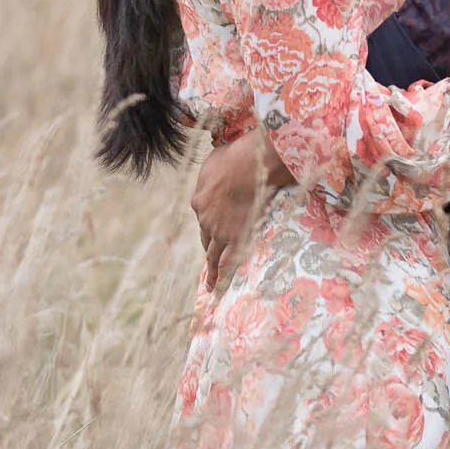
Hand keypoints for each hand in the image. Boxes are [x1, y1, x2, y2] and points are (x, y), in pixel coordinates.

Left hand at [190, 130, 295, 291]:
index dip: (211, 222)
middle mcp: (205, 219)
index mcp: (199, 200)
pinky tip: (219, 291)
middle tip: (210, 262)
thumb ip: (214, 173)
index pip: (204, 215)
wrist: (250, 167)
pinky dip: (222, 278)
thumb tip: (218, 172)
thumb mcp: (215, 160)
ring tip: (210, 288)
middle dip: (210, 248)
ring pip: (213, 256)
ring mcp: (219, 232)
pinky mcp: (235, 240)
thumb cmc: (236, 157)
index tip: (215, 227)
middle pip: (206, 237)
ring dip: (211, 272)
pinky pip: (228, 264)